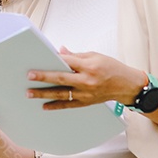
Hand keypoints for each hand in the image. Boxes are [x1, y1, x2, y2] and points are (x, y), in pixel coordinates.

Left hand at [26, 48, 144, 109]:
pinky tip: (44, 106)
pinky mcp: (86, 102)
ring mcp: (86, 93)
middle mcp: (87, 80)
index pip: (67, 62)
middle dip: (44, 77)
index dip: (53, 60)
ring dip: (44, 93)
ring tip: (30, 93)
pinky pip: (68, 105)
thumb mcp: (96, 56)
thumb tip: (59, 51)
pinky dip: (55, 106)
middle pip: (61, 78)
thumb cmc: (112, 68)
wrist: (127, 85)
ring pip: (61, 94)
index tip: (39, 60)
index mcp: (89, 66)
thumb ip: (76, 55)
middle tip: (29, 76)